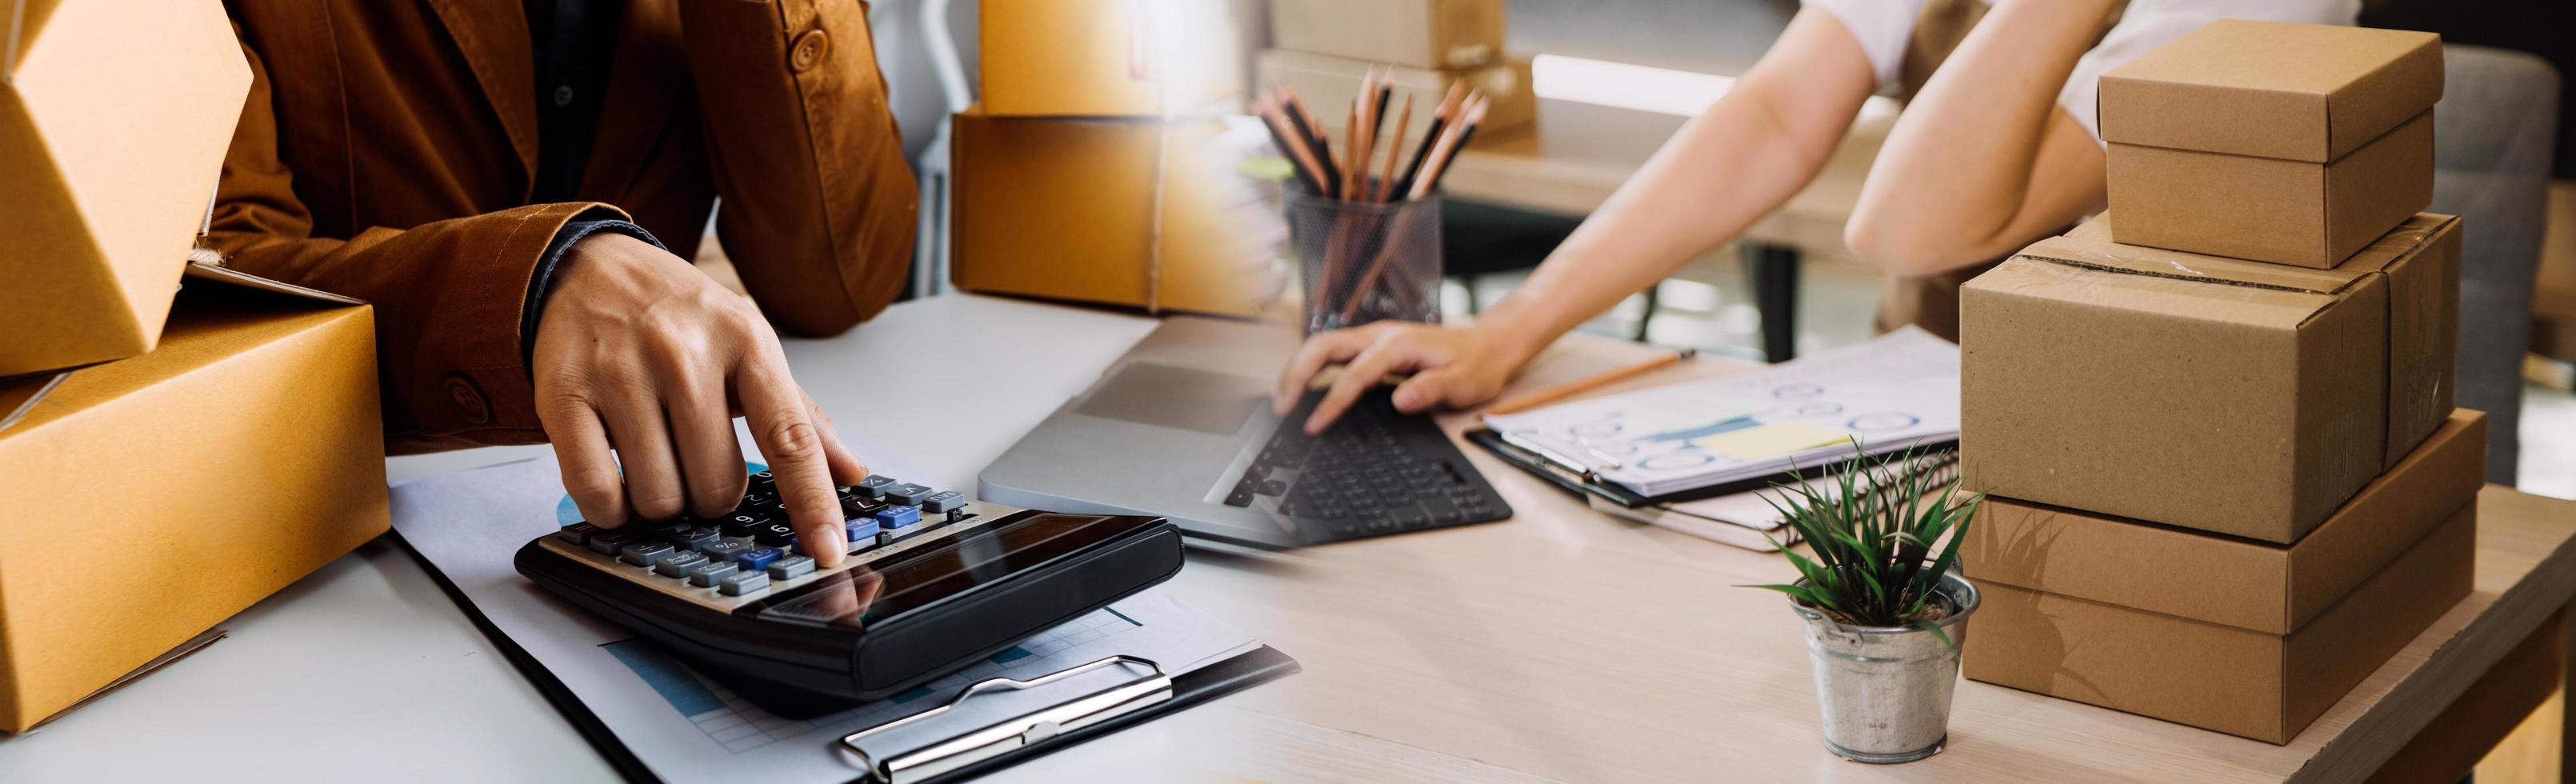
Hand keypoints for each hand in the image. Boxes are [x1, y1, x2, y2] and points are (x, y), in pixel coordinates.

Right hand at [533, 233, 867, 565]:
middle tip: (694, 457)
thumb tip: (850, 472)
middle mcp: (684, 355)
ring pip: (658, 498)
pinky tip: (616, 480)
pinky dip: (611, 508)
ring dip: (660, 500)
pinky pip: (596, 491)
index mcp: (745, 342)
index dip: (812, 502)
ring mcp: (621, 373)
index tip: (828, 550)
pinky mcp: (563, 394)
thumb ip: (799, 413)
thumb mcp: (747, 344)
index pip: (790, 438)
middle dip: (710, 494)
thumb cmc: (678, 314)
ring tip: (654, 456)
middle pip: (716, 487)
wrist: (586, 268)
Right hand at [1273, 321, 1527, 433]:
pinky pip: (1333, 354)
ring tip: (1282, 401)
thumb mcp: (1463, 383)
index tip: (1313, 425)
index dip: (1331, 401)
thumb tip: (1400, 400)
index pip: (1355, 374)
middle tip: (1280, 408)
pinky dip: (1311, 370)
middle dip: (1296, 374)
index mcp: (1399, 344)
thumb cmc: (1476, 365)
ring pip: (1322, 347)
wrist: (1489, 345)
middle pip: (1323, 346)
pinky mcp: (1372, 347)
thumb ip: (1431, 390)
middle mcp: (1380, 335)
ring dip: (1298, 370)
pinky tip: (1303, 391)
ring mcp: (1374, 339)